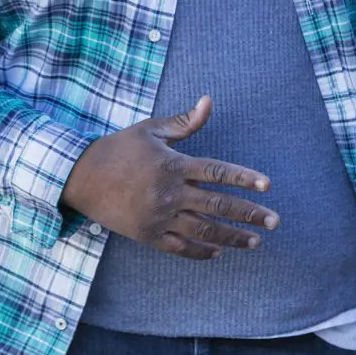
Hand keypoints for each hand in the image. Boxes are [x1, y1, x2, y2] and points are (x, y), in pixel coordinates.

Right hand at [62, 97, 276, 257]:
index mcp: (174, 165)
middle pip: (218, 206)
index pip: (218, 172)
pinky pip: (179, 248)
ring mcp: (159, 217)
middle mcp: (170, 193)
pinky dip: (200, 252)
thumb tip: (209, 101)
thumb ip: (184, 122)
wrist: (81, 177)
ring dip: (232, 237)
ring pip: (204, 231)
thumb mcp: (151, 130)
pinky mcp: (147, 235)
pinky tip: (218, 253)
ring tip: (256, 242)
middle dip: (249, 215)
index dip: (244, 179)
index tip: (267, 186)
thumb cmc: (118, 149)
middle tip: (274, 221)